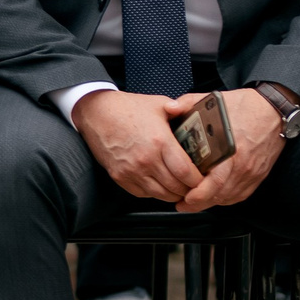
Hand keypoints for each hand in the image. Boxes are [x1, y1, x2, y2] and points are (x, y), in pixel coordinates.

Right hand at [71, 89, 201, 205]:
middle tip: (195, 185)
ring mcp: (132, 170)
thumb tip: (199, 116)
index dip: (199, 181)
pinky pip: (143, 194)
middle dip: (189, 189)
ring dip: (173, 194)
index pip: (186, 173)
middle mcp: (146, 159)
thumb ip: (181, 111)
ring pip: (161, 195)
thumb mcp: (158, 104)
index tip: (204, 179)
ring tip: (179, 187)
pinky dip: (155, 192)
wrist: (96, 112)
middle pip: (176, 187)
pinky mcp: (120, 177)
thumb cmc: (125, 108)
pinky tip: (160, 184)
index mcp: (160, 141)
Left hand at [173, 87, 286, 212]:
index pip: (214, 181)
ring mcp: (252, 172)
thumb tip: (169, 108)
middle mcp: (243, 165)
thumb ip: (189, 103)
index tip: (183, 197)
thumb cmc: (246, 106)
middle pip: (220, 194)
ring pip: (230, 197)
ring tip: (194, 203)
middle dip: (199, 203)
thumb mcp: (214, 100)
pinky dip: (227, 199)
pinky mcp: (259, 175)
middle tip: (183, 205)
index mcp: (231, 148)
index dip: (198, 194)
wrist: (275, 110)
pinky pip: (241, 194)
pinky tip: (215, 197)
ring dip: (211, 202)